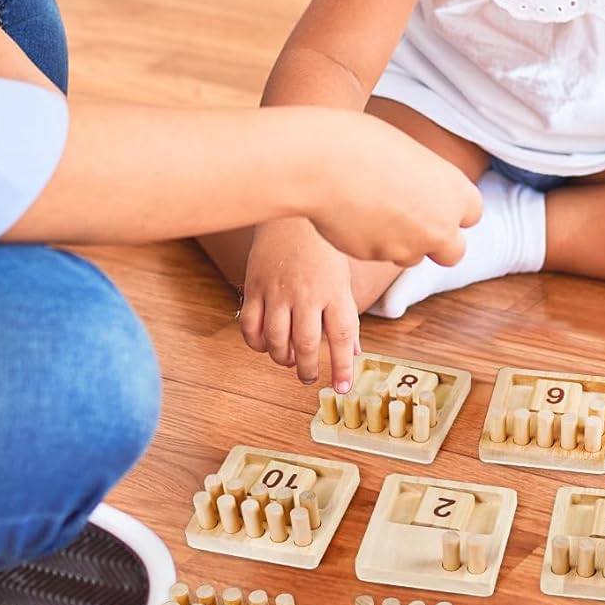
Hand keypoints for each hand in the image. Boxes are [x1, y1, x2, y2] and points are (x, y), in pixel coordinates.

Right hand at [239, 219, 361, 391]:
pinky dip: (257, 344)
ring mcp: (278, 291)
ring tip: (290, 359)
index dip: (343, 366)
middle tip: (308, 376)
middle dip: (308, 369)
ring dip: (283, 359)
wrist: (291, 217)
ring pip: (277, 341)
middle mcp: (307, 294)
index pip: (341, 336)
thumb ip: (346, 316)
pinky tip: (266, 344)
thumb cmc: (321, 250)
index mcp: (334, 291)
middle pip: (307, 344)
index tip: (342, 387)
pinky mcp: (256, 287)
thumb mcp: (342, 280)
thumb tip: (353, 352)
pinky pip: (251, 326)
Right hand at [304, 113, 480, 266]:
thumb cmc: (361, 143)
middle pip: (453, 251)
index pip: (472, 214)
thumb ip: (424, 182)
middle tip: (411, 220)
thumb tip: (420, 196)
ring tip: (371, 207)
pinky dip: (369, 241)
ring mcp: (408, 247)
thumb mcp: (408, 153)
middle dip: (436, 241)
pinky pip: (378, 254)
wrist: (320, 163)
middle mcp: (439, 226)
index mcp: (454, 192)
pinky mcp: (376, 258)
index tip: (435, 201)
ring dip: (399, 241)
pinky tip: (351, 214)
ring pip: (412, 256)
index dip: (452, 210)